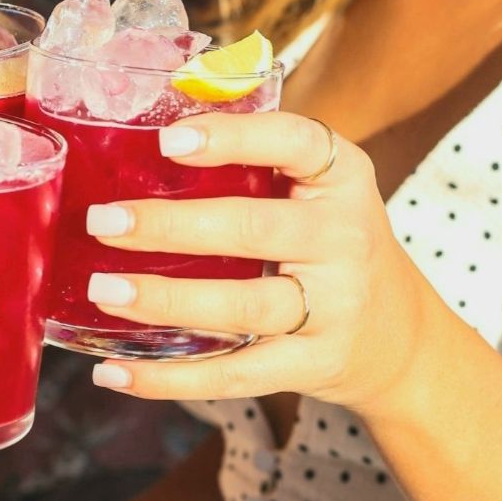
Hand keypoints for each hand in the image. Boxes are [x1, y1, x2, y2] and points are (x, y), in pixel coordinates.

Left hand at [84, 111, 449, 417]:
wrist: (399, 336)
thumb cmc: (330, 244)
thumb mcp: (318, 190)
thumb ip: (255, 160)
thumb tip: (153, 122)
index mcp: (343, 179)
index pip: (295, 142)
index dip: (232, 136)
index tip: (166, 141)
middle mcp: (345, 239)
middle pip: (253, 229)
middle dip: (170, 226)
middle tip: (102, 221)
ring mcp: (334, 308)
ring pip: (243, 306)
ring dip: (165, 300)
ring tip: (103, 290)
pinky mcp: (312, 365)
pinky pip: (235, 374)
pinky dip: (170, 378)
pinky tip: (115, 371)